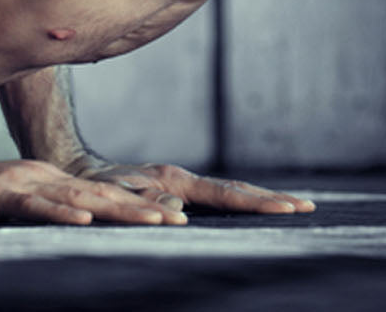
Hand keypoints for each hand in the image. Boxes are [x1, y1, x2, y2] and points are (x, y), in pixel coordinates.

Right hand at [0, 154, 189, 226]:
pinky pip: (32, 205)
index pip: (103, 197)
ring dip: (117, 210)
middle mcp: (43, 181)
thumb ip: (44, 211)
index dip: (139, 207)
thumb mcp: (14, 205)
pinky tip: (82, 218)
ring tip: (153, 221)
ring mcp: (22, 185)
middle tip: (181, 221)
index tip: (175, 218)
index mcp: (50, 185)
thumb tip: (79, 222)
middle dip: (143, 209)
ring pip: (78, 198)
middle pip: (102, 196)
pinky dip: (58, 211)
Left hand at [73, 160, 315, 215]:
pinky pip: (218, 197)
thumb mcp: (114, 195)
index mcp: (176, 180)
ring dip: (262, 199)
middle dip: (272, 199)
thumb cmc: (92, 188)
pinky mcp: (181, 191)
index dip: (258, 203)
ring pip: (231, 191)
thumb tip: (179, 212)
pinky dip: (243, 201)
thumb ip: (143, 201)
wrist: (78, 173)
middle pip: (237, 189)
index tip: (287, 208)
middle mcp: (185, 180)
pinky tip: (257, 207)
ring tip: (294, 207)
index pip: (226, 194)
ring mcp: (185, 184)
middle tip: (307, 208)